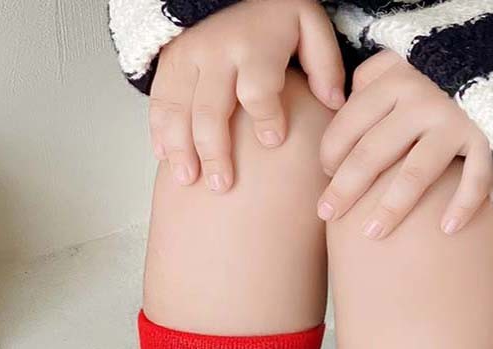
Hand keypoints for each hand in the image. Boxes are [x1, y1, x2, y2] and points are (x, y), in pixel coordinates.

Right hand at [150, 0, 344, 192]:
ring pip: (178, 109)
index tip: (273, 142)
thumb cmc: (273, 19)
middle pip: (211, 109)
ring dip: (180, 149)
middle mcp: (216, 52)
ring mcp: (188, 58)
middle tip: (222, 185)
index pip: (258, 87)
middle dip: (215, 150)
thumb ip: (324, 63)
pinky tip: (165, 159)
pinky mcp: (169, 65)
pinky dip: (159, 132)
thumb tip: (334, 104)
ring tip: (187, 180)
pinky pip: (159, 102)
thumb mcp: (308, 26)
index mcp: (254, 45)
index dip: (266, 116)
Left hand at [318, 50, 492, 236]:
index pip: (349, 124)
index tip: (325, 175)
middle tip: (327, 214)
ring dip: (391, 208)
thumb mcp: (404, 61)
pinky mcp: (491, 138)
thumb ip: (373, 79)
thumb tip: (342, 106)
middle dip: (345, 188)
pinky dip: (464, 204)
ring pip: (416, 173)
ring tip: (372, 234)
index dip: (330, 153)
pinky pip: (476, 177)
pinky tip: (447, 229)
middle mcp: (424, 98)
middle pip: (373, 152)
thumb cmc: (442, 71)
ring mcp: (458, 120)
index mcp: (396, 80)